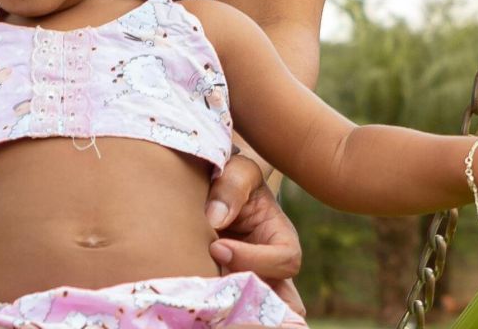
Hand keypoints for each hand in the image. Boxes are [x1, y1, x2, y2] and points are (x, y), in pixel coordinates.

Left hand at [206, 153, 304, 314]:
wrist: (212, 186)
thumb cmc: (231, 177)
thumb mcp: (238, 170)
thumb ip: (232, 185)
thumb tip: (216, 218)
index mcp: (281, 238)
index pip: (285, 260)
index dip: (254, 259)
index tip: (217, 247)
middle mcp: (271, 266)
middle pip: (280, 299)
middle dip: (251, 296)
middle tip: (212, 281)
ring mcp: (251, 280)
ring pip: (253, 308)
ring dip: (230, 303)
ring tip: (202, 292)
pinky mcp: (227, 287)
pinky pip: (228, 306)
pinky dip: (215, 305)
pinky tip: (193, 294)